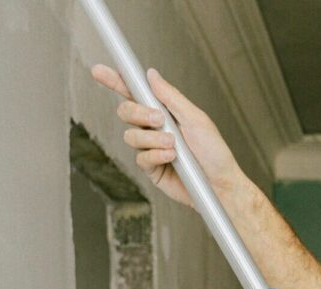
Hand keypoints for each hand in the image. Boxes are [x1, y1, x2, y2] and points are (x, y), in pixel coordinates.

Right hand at [91, 64, 245, 206]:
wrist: (221, 185)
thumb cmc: (215, 153)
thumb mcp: (196, 119)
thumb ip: (171, 98)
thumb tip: (151, 75)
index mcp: (165, 112)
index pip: (135, 93)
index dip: (116, 81)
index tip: (99, 70)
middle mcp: (155, 129)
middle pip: (126, 111)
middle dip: (138, 113)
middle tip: (159, 119)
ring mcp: (151, 148)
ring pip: (131, 135)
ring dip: (153, 138)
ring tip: (174, 145)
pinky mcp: (151, 168)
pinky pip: (141, 157)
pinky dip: (156, 155)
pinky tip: (171, 158)